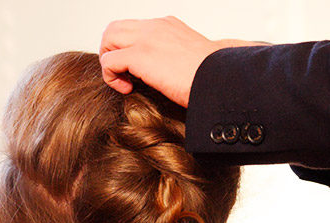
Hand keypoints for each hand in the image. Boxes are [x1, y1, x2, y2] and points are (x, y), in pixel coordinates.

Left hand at [99, 16, 222, 107]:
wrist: (220, 80)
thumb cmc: (212, 77)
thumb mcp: (194, 58)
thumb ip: (180, 56)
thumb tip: (178, 71)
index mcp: (168, 26)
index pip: (135, 28)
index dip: (129, 48)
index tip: (139, 70)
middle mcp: (156, 27)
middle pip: (115, 29)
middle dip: (112, 51)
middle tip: (123, 74)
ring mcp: (146, 39)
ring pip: (108, 40)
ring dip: (110, 61)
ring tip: (124, 80)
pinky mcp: (140, 56)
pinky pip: (109, 62)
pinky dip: (111, 77)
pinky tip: (128, 89)